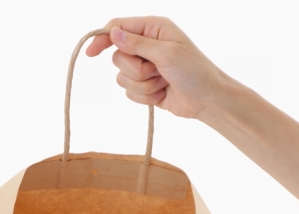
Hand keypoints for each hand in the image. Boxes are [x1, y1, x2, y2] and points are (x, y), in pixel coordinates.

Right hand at [86, 16, 225, 119]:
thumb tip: (113, 33)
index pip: (118, 27)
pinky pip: (129, 93)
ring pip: (122, 78)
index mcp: (153, 29)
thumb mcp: (166, 53)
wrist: (206, 100)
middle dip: (135, 70)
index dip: (102, 38)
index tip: (91, 53)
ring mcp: (145, 67)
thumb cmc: (194, 72)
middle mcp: (147, 45)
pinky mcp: (145, 86)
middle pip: (118, 56)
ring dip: (143, 86)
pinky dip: (145, 97)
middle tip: (156, 72)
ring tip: (163, 83)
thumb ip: (137, 44)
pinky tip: (162, 94)